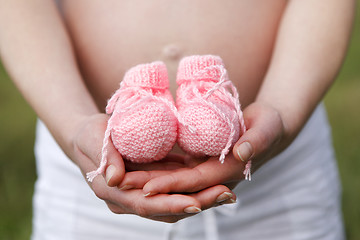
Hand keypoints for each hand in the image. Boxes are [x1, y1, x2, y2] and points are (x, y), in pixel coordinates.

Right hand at [71, 114, 235, 222]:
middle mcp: (128, 200)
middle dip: (196, 204)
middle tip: (226, 196)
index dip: (170, 204)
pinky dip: (194, 189)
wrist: (91, 136)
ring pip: (174, 203)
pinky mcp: (151, 186)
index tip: (195, 203)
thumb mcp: (94, 137)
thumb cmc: (90, 134)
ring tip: (227, 193)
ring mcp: (140, 195)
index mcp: (112, 192)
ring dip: (201, 199)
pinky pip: (174, 191)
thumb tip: (114, 179)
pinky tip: (215, 183)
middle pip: (165, 209)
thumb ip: (105, 156)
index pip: (144, 204)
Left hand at [117, 102, 286, 195]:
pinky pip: (176, 169)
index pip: (195, 182)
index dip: (171, 185)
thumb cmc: (269, 125)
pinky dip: (158, 169)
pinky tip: (138, 165)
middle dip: (150, 186)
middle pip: (177, 185)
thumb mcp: (267, 128)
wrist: (269, 127)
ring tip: (121, 177)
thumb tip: (240, 151)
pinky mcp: (200, 162)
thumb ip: (257, 140)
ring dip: (148, 180)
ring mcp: (206, 171)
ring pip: (173, 179)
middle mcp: (214, 177)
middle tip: (120, 184)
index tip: (146, 188)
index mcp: (228, 172)